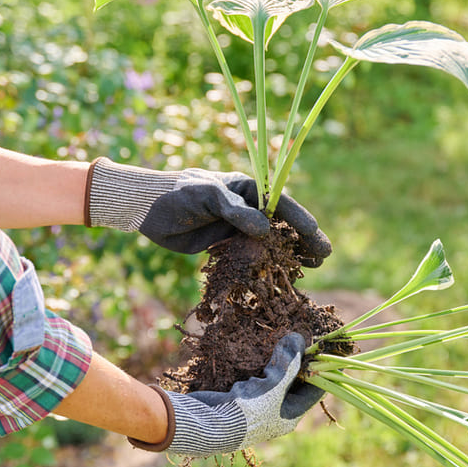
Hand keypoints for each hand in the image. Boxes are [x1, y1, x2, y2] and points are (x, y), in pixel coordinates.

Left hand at [86, 158, 331, 265]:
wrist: (145, 209)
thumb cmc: (176, 193)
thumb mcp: (208, 195)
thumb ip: (236, 212)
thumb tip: (265, 230)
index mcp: (247, 188)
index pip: (281, 205)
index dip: (301, 221)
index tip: (316, 237)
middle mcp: (246, 208)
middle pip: (281, 225)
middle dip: (302, 241)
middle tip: (322, 258)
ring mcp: (236, 227)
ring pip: (269, 243)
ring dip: (288, 255)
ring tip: (309, 269)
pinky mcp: (224, 245)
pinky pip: (250, 257)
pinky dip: (264, 266)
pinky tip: (279, 277)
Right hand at [128, 333, 324, 457]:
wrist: (206, 425)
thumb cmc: (247, 410)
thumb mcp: (274, 385)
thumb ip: (288, 362)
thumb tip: (299, 338)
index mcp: (290, 416)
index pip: (315, 390)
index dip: (321, 370)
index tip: (325, 350)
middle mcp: (277, 414)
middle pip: (294, 384)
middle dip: (296, 363)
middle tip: (300, 339)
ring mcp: (258, 407)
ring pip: (274, 380)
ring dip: (276, 363)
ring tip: (282, 342)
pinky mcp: (240, 399)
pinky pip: (255, 380)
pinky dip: (258, 367)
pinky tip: (257, 354)